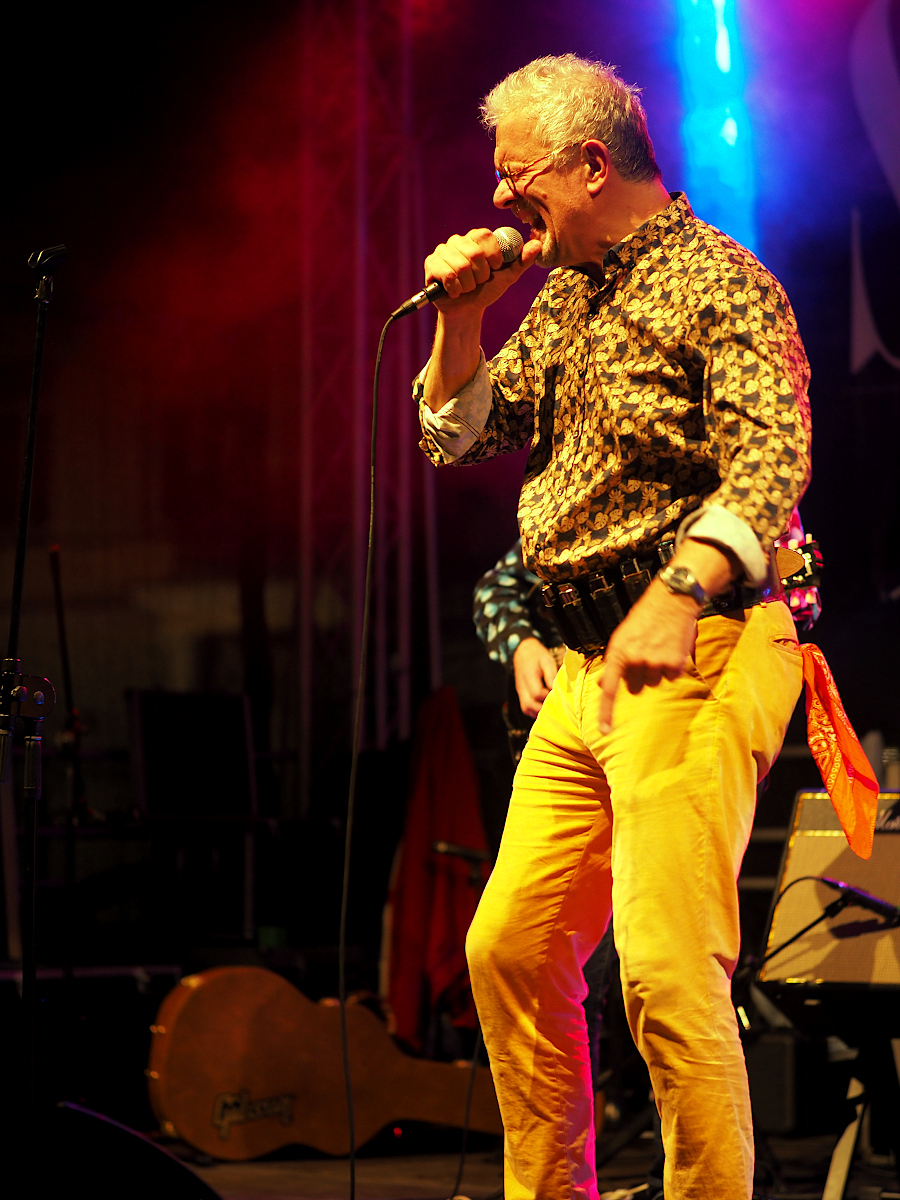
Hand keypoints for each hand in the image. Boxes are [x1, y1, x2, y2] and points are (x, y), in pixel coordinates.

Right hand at [424, 227, 541, 312]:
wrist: (467, 311)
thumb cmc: (486, 290)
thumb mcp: (507, 276)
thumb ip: (522, 260)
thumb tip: (537, 245)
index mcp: (476, 237)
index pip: (485, 236)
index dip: (493, 256)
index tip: (495, 269)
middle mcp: (458, 240)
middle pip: (474, 253)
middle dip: (481, 275)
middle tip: (479, 282)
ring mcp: (442, 251)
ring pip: (461, 266)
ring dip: (469, 284)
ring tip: (467, 287)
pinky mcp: (431, 265)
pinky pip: (447, 275)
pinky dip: (456, 289)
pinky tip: (455, 291)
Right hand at [512, 637, 559, 717]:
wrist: (523, 652)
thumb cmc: (537, 656)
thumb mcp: (547, 661)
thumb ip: (551, 675)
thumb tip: (556, 690)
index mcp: (528, 676)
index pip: (537, 693)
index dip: (548, 696)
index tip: (558, 695)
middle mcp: (521, 686)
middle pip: (529, 704)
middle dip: (544, 708)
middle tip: (556, 706)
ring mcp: (520, 692)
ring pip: (526, 709)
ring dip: (539, 712)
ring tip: (551, 709)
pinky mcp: (521, 694)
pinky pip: (526, 708)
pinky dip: (535, 712)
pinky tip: (544, 709)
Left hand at [598, 581, 700, 734]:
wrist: (672, 599)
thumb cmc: (645, 617)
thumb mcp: (622, 636)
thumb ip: (613, 661)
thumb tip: (601, 684)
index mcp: (618, 653)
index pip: (609, 689)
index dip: (606, 712)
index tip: (605, 730)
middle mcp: (635, 660)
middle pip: (634, 688)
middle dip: (638, 677)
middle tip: (644, 655)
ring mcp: (655, 662)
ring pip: (654, 683)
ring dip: (656, 670)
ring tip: (658, 647)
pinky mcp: (674, 663)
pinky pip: (671, 677)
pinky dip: (672, 667)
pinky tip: (671, 648)